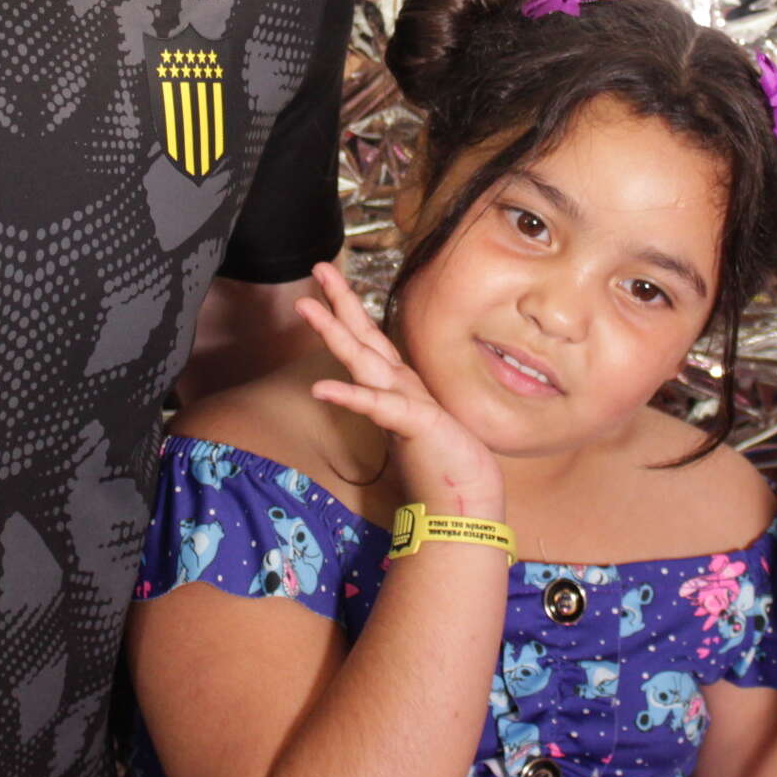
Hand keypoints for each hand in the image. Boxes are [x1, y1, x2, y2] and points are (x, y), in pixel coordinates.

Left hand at [299, 263, 504, 522]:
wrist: (468, 510)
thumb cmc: (445, 473)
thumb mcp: (414, 436)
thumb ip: (396, 414)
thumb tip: (378, 402)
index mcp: (401, 389)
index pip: (369, 343)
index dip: (347, 312)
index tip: (326, 285)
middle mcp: (402, 389)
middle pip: (365, 337)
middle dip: (341, 301)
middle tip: (320, 266)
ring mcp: (408, 405)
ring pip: (366, 360)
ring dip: (335, 332)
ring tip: (308, 306)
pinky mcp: (415, 426)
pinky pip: (377, 408)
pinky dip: (350, 396)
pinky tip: (321, 388)